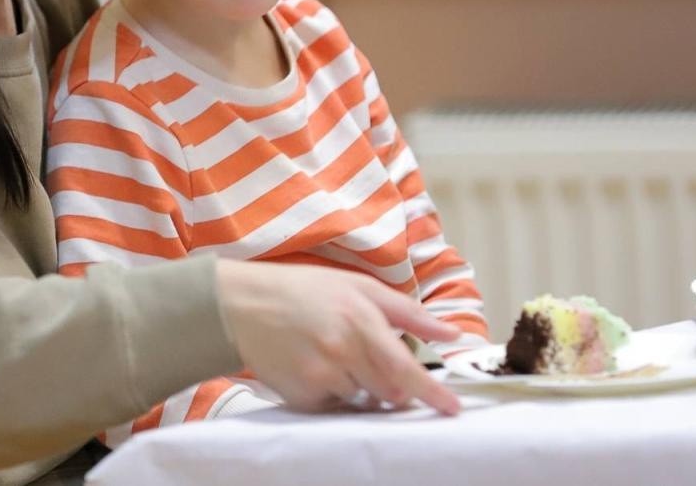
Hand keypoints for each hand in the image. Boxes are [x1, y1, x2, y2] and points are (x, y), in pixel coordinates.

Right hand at [214, 259, 461, 415]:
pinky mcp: (302, 396)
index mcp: (360, 320)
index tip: (452, 408)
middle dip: (393, 383)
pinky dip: (334, 392)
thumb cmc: (304, 291)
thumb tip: (451, 333)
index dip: (431, 391)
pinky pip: (334, 406)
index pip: (405, 367)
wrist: (242, 305)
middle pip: (390, 390)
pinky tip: (314, 364)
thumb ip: (407, 312)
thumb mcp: (357, 286)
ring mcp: (320, 376)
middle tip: (369, 358)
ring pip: (363, 398)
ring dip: (361, 385)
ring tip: (333, 353)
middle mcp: (342, 351)